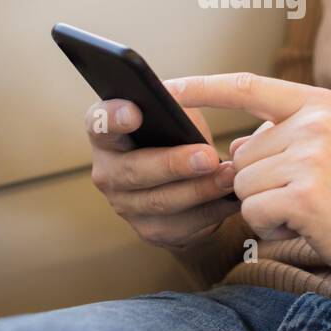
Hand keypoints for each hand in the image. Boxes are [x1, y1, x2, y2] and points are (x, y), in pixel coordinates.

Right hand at [86, 99, 238, 249]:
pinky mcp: (150, 230)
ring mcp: (125, 205)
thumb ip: (175, 107)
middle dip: (173, 164)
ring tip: (229, 176)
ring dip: (199, 190)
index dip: (113, 118)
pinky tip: (231, 198)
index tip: (135, 111)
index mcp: (106, 135)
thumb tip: (185, 100)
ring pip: (160, 201)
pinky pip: (181, 226)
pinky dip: (210, 211)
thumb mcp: (176, 114)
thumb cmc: (177, 135)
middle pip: (133, 170)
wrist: (184, 180)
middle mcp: (107, 172)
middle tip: (207, 156)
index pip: (99, 123)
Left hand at [163, 73, 330, 271]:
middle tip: (304, 193)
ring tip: (305, 209)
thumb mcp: (325, 144)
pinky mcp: (306, 195)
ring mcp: (312, 157)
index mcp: (317, 103)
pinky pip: (253, 211)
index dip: (203, 87)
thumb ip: (279, 135)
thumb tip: (233, 150)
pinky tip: (303, 224)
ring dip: (265, 207)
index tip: (166, 87)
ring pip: (243, 185)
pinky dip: (270, 227)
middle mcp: (315, 123)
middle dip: (260, 183)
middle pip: (242, 155)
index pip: (247, 86)